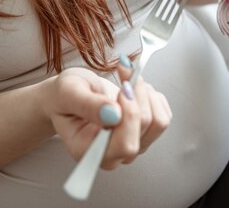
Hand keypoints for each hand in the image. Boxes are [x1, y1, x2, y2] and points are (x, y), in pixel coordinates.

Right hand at [40, 62, 171, 169]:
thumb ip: (87, 104)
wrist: (72, 94)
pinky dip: (152, 95)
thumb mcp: (69, 92)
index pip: (124, 146)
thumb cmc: (65, 95)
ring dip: (146, 93)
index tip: (122, 88)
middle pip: (144, 129)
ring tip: (127, 78)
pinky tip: (134, 88)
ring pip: (158, 122)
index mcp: (89, 151)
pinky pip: (163, 116)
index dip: (130, 116)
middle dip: (138, 96)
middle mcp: (113, 154)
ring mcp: (131, 145)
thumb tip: (113, 114)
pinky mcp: (145, 134)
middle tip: (124, 73)